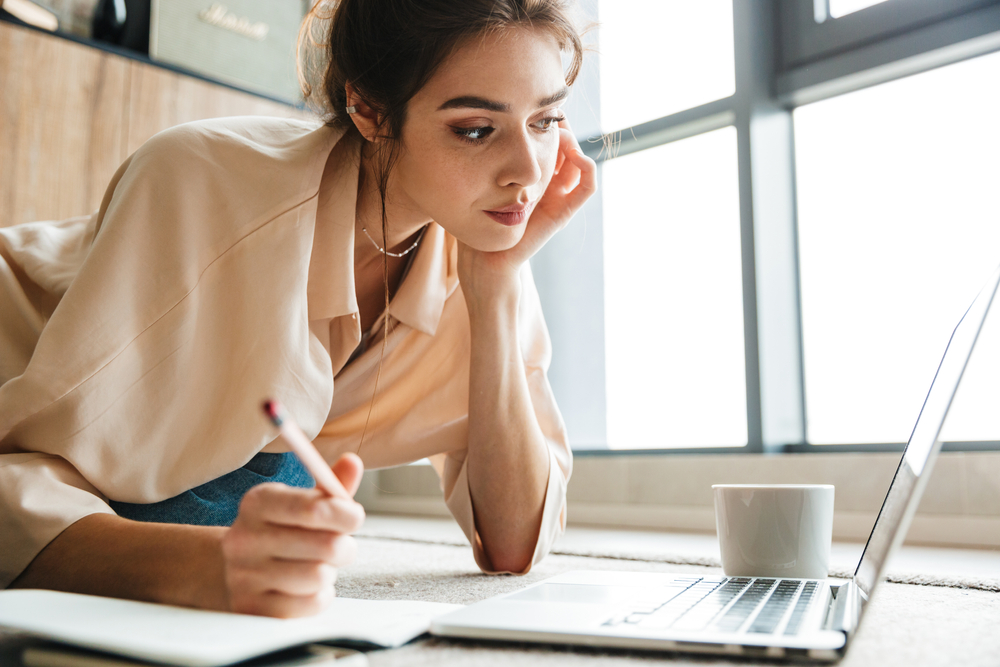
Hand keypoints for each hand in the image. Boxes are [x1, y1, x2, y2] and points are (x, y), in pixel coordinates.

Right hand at [221, 453, 364, 617]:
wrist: (238, 570)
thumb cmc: (282, 530)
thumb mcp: (302, 503)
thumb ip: (330, 487)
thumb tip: (353, 462)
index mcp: (257, 503)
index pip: (314, 508)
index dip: (347, 514)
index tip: (354, 518)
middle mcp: (244, 538)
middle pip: (326, 546)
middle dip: (344, 546)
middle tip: (339, 546)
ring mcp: (243, 577)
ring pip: (320, 576)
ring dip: (330, 572)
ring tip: (317, 565)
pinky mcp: (252, 609)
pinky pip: (312, 603)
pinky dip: (320, 596)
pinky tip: (305, 587)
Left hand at [458, 119, 596, 297]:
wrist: (484, 257)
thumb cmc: (476, 217)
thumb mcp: (479, 176)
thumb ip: (485, 154)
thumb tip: (480, 118)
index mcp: (530, 174)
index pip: (548, 139)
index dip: (546, 121)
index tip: (533, 106)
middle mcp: (548, 184)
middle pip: (566, 146)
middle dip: (560, 127)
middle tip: (548, 114)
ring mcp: (558, 197)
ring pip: (579, 162)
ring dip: (575, 143)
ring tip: (560, 132)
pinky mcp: (563, 212)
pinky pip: (586, 187)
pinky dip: (588, 167)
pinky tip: (576, 154)